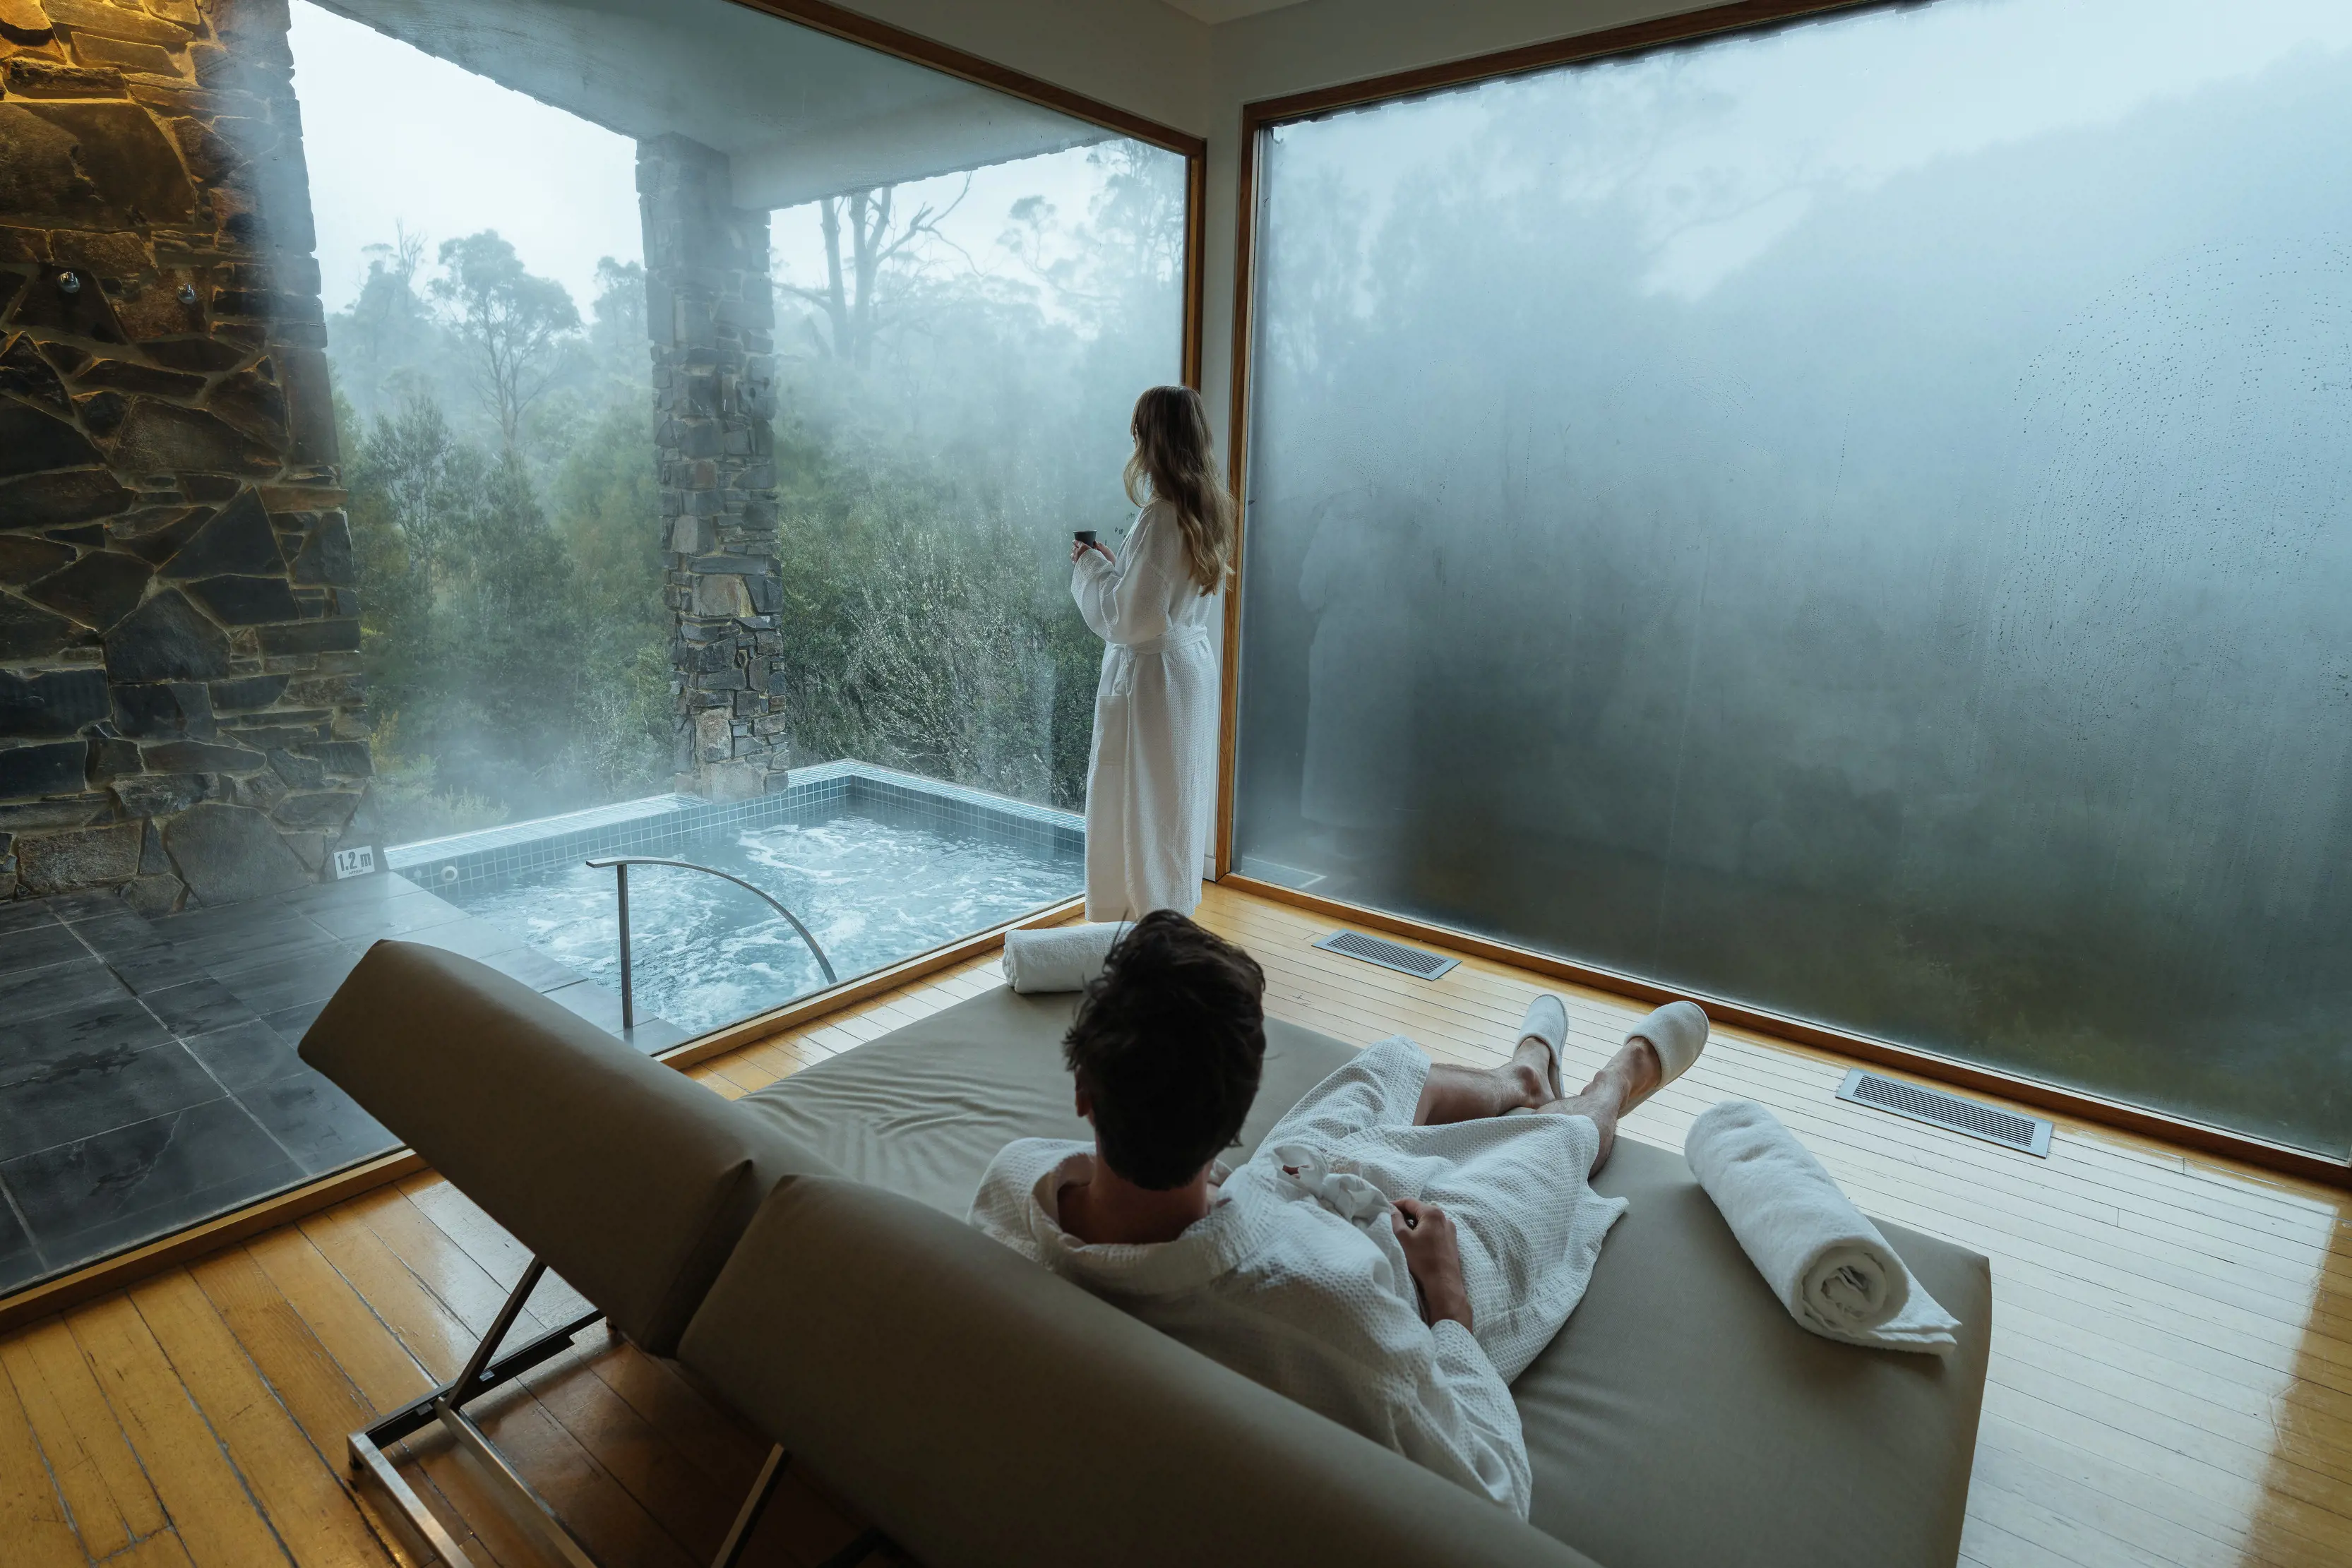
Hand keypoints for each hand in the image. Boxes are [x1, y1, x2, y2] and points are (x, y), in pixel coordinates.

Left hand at [1070, 540, 1113, 564]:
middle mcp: (1079, 554)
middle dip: (1075, 547)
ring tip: (1077, 555)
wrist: (1101, 575)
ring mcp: (1077, 561)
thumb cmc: (1104, 563)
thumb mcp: (1106, 552)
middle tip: (1077, 547)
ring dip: (1074, 554)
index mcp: (1084, 548)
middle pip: (1073, 549)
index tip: (1075, 541)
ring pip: (1072, 556)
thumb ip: (1100, 546)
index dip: (1076, 542)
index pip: (1078, 543)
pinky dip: (1075, 561)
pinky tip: (1078, 561)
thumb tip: (1095, 543)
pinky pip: (1074, 562)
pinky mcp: (1077, 568)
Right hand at [1391, 1198, 1471, 1330]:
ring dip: (1415, 1224)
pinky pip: (1435, 1230)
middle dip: (1405, 1215)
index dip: (1395, 1204)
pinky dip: (1425, 1231)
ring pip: (1428, 1220)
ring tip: (1404, 1234)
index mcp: (1432, 1213)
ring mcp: (1450, 1229)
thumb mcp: (1403, 1238)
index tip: (1384, 1210)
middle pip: (1420, 1210)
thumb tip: (1391, 1209)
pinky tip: (1418, 1243)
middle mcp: (1444, 1217)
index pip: (1410, 1202)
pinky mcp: (1452, 1240)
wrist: (1443, 1283)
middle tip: (1392, 1223)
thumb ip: (1395, 1219)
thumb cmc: (1422, 1259)